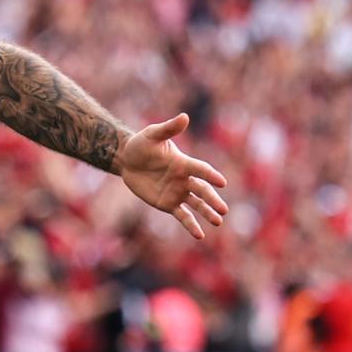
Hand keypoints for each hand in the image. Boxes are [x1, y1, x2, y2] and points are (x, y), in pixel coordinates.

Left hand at [114, 113, 230, 239]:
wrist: (127, 160)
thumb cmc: (141, 144)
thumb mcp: (152, 135)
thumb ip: (168, 128)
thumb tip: (184, 116)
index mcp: (184, 163)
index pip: (201, 169)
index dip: (211, 175)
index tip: (222, 182)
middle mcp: (185, 179)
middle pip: (202, 190)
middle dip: (212, 200)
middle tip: (224, 210)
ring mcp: (178, 192)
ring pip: (196, 204)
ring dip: (207, 213)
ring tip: (218, 221)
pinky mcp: (168, 204)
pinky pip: (182, 216)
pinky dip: (191, 225)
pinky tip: (200, 235)